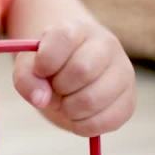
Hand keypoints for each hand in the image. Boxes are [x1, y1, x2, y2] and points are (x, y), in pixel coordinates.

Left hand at [13, 22, 135, 136]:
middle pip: (82, 70)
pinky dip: (83, 125)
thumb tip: (41, 98)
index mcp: (79, 29)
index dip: (45, 61)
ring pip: (93, 99)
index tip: (40, 70)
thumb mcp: (29, 66)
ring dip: (69, 109)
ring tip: (66, 103)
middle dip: (59, 88)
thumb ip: (26, 77)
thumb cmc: (50, 68)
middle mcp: (107, 45)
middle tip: (56, 89)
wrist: (72, 76)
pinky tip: (78, 116)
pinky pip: (106, 121)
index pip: (64, 38)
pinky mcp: (128, 100)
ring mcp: (123, 72)